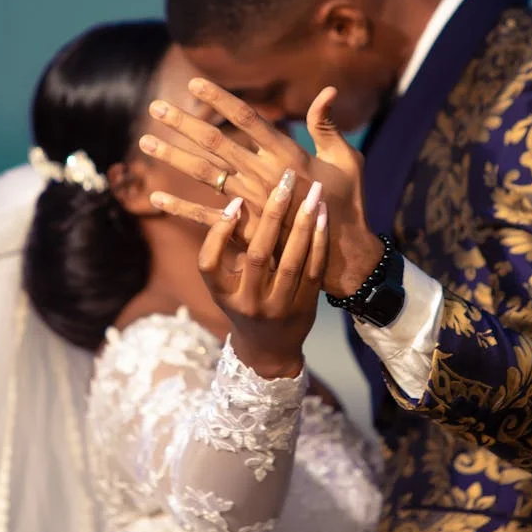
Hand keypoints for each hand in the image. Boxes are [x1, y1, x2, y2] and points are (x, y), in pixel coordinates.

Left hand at [141, 80, 382, 296]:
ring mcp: (251, 204)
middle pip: (216, 143)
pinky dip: (180, 207)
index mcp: (288, 156)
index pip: (247, 120)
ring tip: (144, 142)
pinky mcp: (244, 229)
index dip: (220, 100)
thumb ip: (326, 126)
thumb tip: (327, 90)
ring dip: (173, 157)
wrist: (342, 255)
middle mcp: (264, 176)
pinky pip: (205, 217)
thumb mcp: (345, 160)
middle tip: (155, 106)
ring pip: (204, 174)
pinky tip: (154, 197)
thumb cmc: (346, 201)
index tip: (195, 83)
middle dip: (184, 123)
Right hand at [196, 172, 327, 376]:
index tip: (234, 202)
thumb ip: (228, 252)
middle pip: (257, 256)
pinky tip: (323, 217)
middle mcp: (249, 304)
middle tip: (285, 181)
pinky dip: (319, 242)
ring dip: (302, 224)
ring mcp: (278, 308)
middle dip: (272, 215)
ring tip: (312, 193)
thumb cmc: (244, 307)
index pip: (209, 265)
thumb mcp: (226, 287)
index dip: (218, 234)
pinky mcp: (304, 307)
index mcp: (223, 296)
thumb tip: (237, 201)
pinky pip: (313, 270)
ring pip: (290, 262)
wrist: (270, 350)